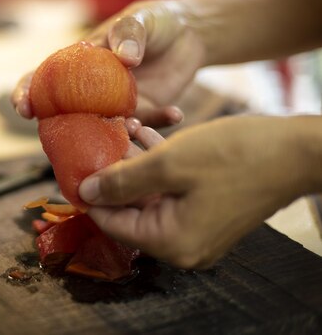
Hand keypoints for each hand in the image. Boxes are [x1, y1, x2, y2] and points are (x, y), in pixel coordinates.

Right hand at [11, 0, 200, 126]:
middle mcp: (90, 91)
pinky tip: (176, 113)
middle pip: (65, 117)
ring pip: (103, 131)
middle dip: (64, 133)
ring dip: (114, 135)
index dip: (26, 94)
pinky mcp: (142, 113)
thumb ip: (129, 33)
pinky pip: (145, 127)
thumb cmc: (153, 20)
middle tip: (81, 139)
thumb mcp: (140, 18)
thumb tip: (125, 59)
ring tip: (136, 124)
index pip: (41, 80)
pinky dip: (158, 125)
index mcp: (77, 65)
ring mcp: (114, 106)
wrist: (188, 33)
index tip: (24, 108)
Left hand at [79, 115, 313, 268]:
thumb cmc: (236, 156)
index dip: (90, 194)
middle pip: (130, 209)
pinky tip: (146, 134)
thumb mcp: (169, 164)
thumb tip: (86, 194)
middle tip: (99, 140)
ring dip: (135, 162)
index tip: (74, 167)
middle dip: (114, 172)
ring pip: (150, 195)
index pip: (112, 224)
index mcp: (171, 242)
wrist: (297, 150)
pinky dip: (158, 165)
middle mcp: (182, 244)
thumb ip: (122, 181)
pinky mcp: (207, 211)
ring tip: (123, 128)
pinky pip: (171, 190)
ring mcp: (196, 228)